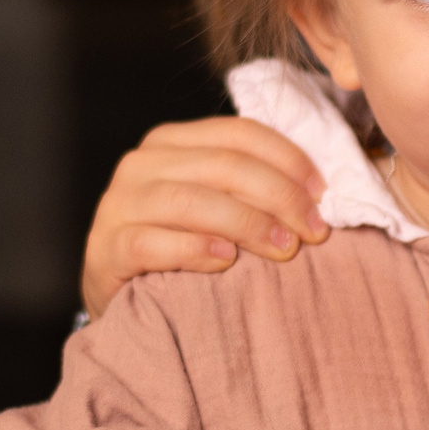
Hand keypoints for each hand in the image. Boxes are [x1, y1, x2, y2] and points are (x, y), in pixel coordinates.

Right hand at [80, 117, 329, 316]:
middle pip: (223, 165)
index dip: (288, 159)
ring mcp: (119, 205)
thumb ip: (249, 189)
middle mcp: (141, 164)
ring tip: (283, 248)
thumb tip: (317, 195)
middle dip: (278, 196)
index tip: (322, 194)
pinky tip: (225, 260)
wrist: (121, 295)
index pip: (238, 134)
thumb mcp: (214, 207)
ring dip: (246, 223)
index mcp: (171, 142)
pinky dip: (193, 249)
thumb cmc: (180, 248)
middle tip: (313, 230)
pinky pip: (151, 242)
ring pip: (189, 200)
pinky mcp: (106, 248)